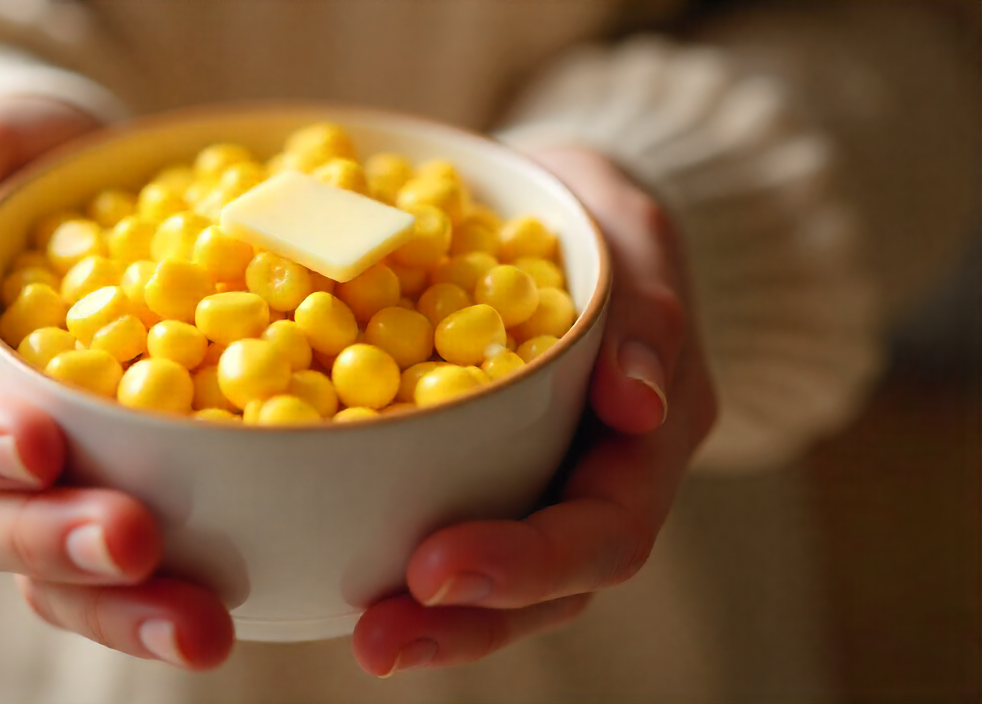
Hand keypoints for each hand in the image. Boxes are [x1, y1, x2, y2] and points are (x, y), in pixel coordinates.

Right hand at [0, 95, 234, 669]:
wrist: (81, 190)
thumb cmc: (24, 160)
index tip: (40, 445)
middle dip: (51, 539)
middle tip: (136, 544)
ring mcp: (36, 478)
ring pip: (46, 570)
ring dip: (117, 606)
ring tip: (202, 631)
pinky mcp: (107, 489)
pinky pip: (122, 563)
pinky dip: (165, 596)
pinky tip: (231, 612)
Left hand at [352, 146, 718, 676]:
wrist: (564, 213)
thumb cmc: (601, 219)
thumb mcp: (634, 235)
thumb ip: (647, 313)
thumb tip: (640, 407)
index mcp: (647, 440)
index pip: (605, 530)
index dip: (526, 562)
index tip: (433, 570)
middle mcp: (595, 481)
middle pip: (549, 586)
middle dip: (468, 622)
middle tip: (377, 641)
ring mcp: (538, 483)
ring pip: (500, 582)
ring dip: (430, 619)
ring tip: (362, 637)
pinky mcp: (480, 470)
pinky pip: (443, 522)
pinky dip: (394, 555)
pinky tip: (334, 571)